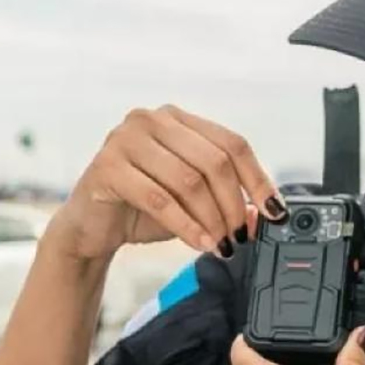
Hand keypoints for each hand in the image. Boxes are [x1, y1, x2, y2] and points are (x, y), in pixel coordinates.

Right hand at [50, 105, 286, 260]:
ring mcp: (126, 138)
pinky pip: (159, 198)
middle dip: (234, 204)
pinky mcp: (107, 166)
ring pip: (189, 180)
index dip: (258, 178)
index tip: (274, 210)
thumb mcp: (192, 206)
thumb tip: (264, 215)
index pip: (232, 143)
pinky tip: (200, 243)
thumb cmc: (141, 210)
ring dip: (212, 218)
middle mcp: (152, 120)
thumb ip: (226, 204)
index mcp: (178, 120)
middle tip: (241, 236)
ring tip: (222, 244)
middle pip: (214, 161)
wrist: (90, 228)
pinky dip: (186, 225)